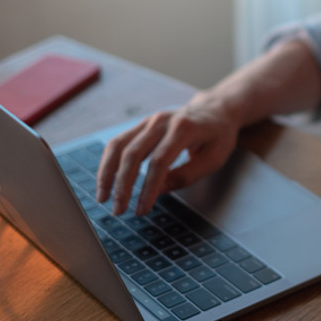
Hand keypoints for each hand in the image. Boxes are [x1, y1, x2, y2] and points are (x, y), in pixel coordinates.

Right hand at [95, 91, 239, 215]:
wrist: (215, 109)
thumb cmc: (218, 136)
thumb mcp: (215, 158)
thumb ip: (188, 174)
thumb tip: (160, 190)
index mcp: (184, 129)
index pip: (159, 161)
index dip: (148, 187)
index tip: (142, 209)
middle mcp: (162, 121)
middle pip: (134, 153)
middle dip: (123, 185)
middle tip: (118, 210)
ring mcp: (150, 120)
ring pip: (119, 145)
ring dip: (107, 174)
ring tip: (102, 198)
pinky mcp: (142, 124)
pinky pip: (118, 142)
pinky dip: (108, 162)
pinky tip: (106, 180)